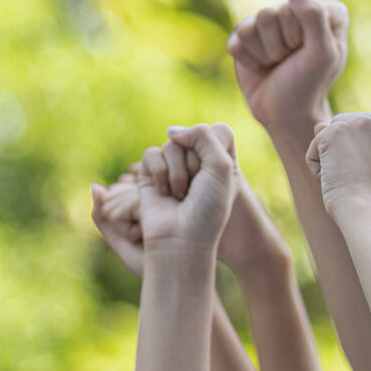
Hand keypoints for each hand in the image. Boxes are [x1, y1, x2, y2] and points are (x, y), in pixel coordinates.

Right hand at [94, 148, 285, 275]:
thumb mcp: (221, 166)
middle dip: (195, 164)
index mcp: (220, 160)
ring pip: (171, 144)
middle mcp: (196, 161)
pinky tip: (163, 193)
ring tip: (179, 196)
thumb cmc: (207, 209)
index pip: (218, 130)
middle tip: (196, 190)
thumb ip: (203, 135)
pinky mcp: (149, 173)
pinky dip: (159, 173)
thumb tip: (171, 132)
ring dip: (177, 173)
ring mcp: (172, 166)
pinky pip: (151, 153)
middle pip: (193, 136)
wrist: (181, 240)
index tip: (217, 176)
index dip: (216, 149)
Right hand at [227, 0, 348, 133]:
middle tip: (291, 62)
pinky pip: (238, 36)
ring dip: (264, 53)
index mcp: (326, 10)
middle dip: (279, 45)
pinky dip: (248, 58)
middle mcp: (299, 10)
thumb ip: (313, 15)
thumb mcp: (321, 53)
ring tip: (277, 64)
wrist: (283, 114)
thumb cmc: (308, 85)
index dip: (300, 35)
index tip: (310, 54)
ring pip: (253, 24)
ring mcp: (272, 21)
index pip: (299, 4)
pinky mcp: (248, 34)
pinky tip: (261, 66)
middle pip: (272, 13)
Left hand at [306, 113, 370, 221]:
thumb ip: (350, 140)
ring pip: (329, 136)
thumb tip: (320, 125)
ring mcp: (361, 122)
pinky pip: (314, 148)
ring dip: (331, 160)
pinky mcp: (336, 130)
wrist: (370, 213)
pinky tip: (336, 178)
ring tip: (349, 177)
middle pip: (346, 127)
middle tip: (361, 178)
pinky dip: (317, 168)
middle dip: (345, 154)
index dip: (364, 158)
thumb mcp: (370, 166)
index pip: (366, 132)